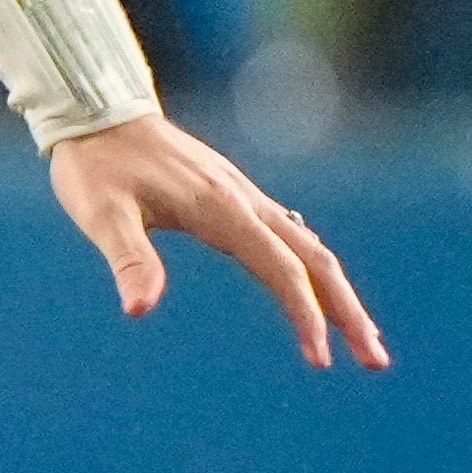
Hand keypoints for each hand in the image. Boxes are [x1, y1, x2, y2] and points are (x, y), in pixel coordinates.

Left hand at [47, 114, 391, 369]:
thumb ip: (127, 259)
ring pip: (309, 247)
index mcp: (222, 210)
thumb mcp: (101, 214)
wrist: (98, 111)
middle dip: (349, 312)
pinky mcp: (234, 194)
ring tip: (361, 336)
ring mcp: (243, 196)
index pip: (282, 270)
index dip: (306, 316)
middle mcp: (244, 201)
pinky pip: (290, 235)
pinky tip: (314, 289)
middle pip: (317, 260)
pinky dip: (312, 268)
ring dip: (339, 293)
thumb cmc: (95, 167)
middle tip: (376, 360)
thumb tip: (138, 309)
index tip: (321, 361)